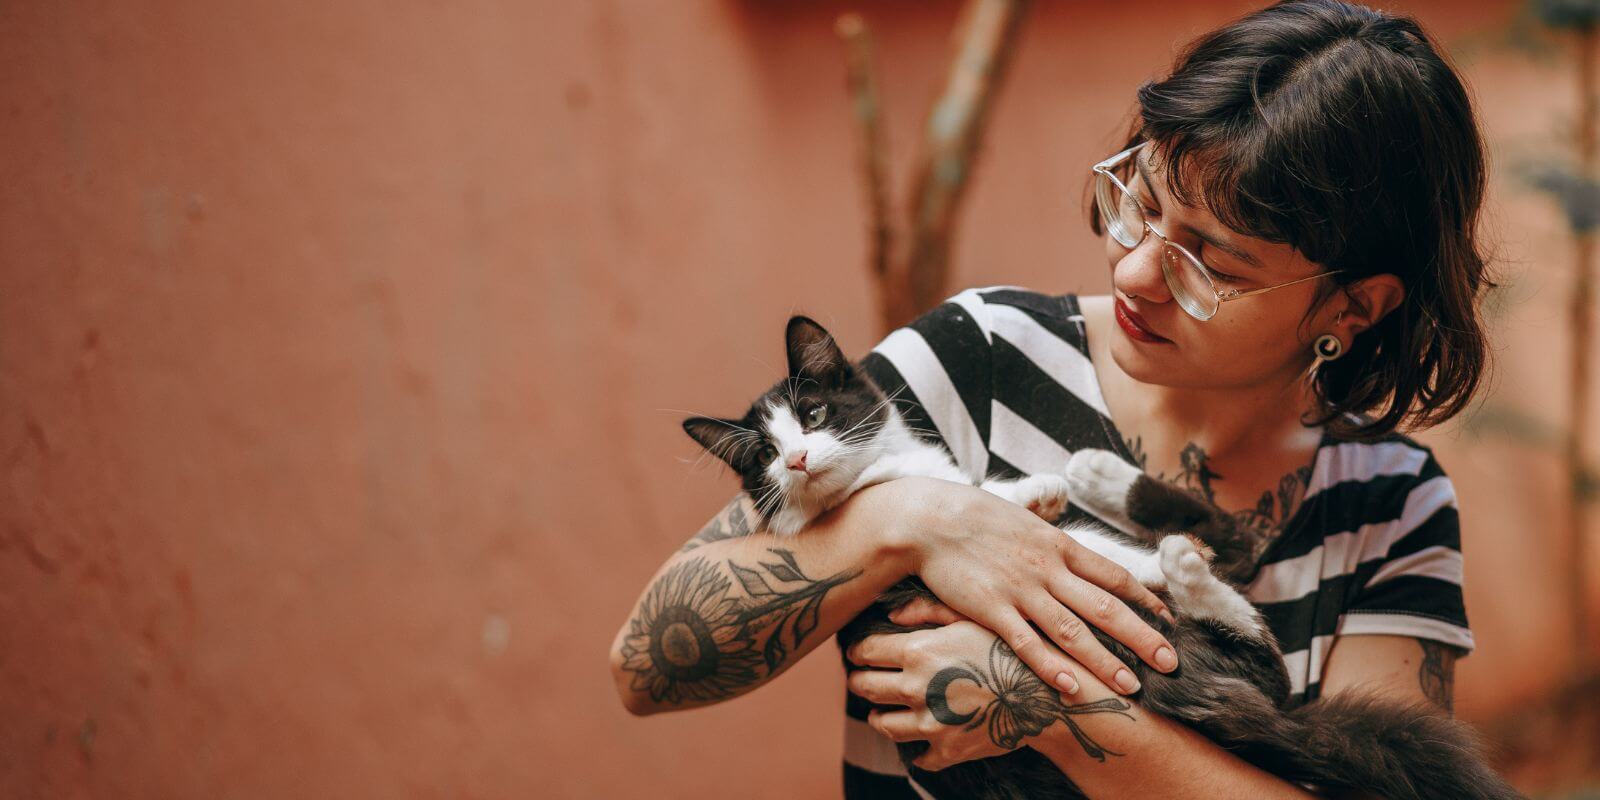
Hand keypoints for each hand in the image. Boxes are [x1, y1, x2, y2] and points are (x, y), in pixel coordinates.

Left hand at [845, 607, 1138, 770]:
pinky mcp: (948, 751)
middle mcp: (917, 689)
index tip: (857, 650)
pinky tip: (923, 731)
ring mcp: (931, 725)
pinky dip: (916, 746)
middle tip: (862, 675)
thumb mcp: (972, 616)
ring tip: (886, 705)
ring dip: (880, 713)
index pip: (864, 652)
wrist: (1052, 696)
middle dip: (860, 680)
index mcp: (918, 652)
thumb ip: (928, 610)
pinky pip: (917, 757)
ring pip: (882, 724)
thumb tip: (891, 612)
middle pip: (864, 687)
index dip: (857, 650)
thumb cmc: (1013, 646)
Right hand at [885, 477, 1177, 695]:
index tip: (1169, 621)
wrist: (930, 519)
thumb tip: (1077, 557)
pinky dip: (1050, 667)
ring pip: (1073, 632)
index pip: (1114, 576)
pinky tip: (1071, 687)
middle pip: (1105, 608)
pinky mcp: (991, 609)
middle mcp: (1048, 569)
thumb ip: (1054, 544)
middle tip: (1172, 664)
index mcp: (1059, 545)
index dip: (1145, 600)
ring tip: (1132, 687)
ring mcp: (1021, 591)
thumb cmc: (976, 518)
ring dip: (1105, 661)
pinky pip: (1026, 644)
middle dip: (1142, 638)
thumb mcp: (1026, 521)